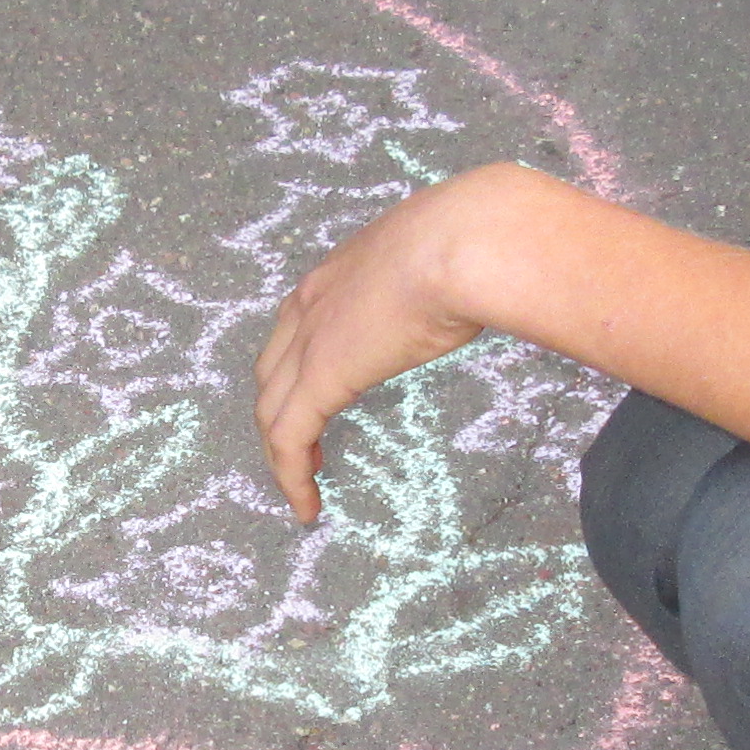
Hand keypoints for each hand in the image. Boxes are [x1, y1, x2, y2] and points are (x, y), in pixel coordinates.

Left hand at [251, 165, 547, 523]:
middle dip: (281, 411)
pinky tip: (308, 508)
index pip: (297, 328)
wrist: (465, 242)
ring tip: (304, 491)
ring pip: (272, 412)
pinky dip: (291, 477)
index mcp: (336, 274)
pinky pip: (288, 440)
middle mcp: (308, 306)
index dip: (298, 368)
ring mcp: (307, 344)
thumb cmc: (470, 243)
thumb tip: (478, 282)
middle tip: (305, 450)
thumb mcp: (443, 258)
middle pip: (271, 372)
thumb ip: (441, 277)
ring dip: (282, 454)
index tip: (318, 397)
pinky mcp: (317, 381)